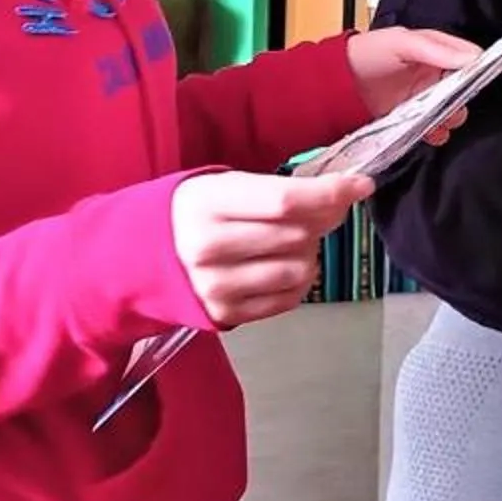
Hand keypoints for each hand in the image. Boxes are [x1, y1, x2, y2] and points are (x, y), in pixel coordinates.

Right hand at [171, 171, 374, 327]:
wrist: (140, 258)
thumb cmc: (194, 213)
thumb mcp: (225, 187)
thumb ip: (279, 192)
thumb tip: (342, 198)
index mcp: (206, 204)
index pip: (284, 200)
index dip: (331, 193)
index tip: (361, 185)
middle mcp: (208, 247)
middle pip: (296, 236)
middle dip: (320, 222)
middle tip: (315, 214)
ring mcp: (216, 286)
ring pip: (298, 271)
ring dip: (309, 255)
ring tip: (291, 244)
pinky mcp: (225, 315)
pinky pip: (288, 299)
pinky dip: (298, 282)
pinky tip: (281, 267)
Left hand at [348, 27, 481, 145]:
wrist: (334, 85)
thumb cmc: (367, 54)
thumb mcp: (401, 43)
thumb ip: (436, 49)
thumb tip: (473, 57)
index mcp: (435, 50)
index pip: (467, 59)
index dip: (475, 70)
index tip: (476, 81)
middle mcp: (432, 74)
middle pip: (462, 89)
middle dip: (461, 100)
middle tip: (452, 106)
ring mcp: (422, 98)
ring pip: (451, 110)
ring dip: (450, 118)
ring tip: (440, 122)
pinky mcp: (412, 118)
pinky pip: (434, 128)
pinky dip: (437, 133)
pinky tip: (432, 134)